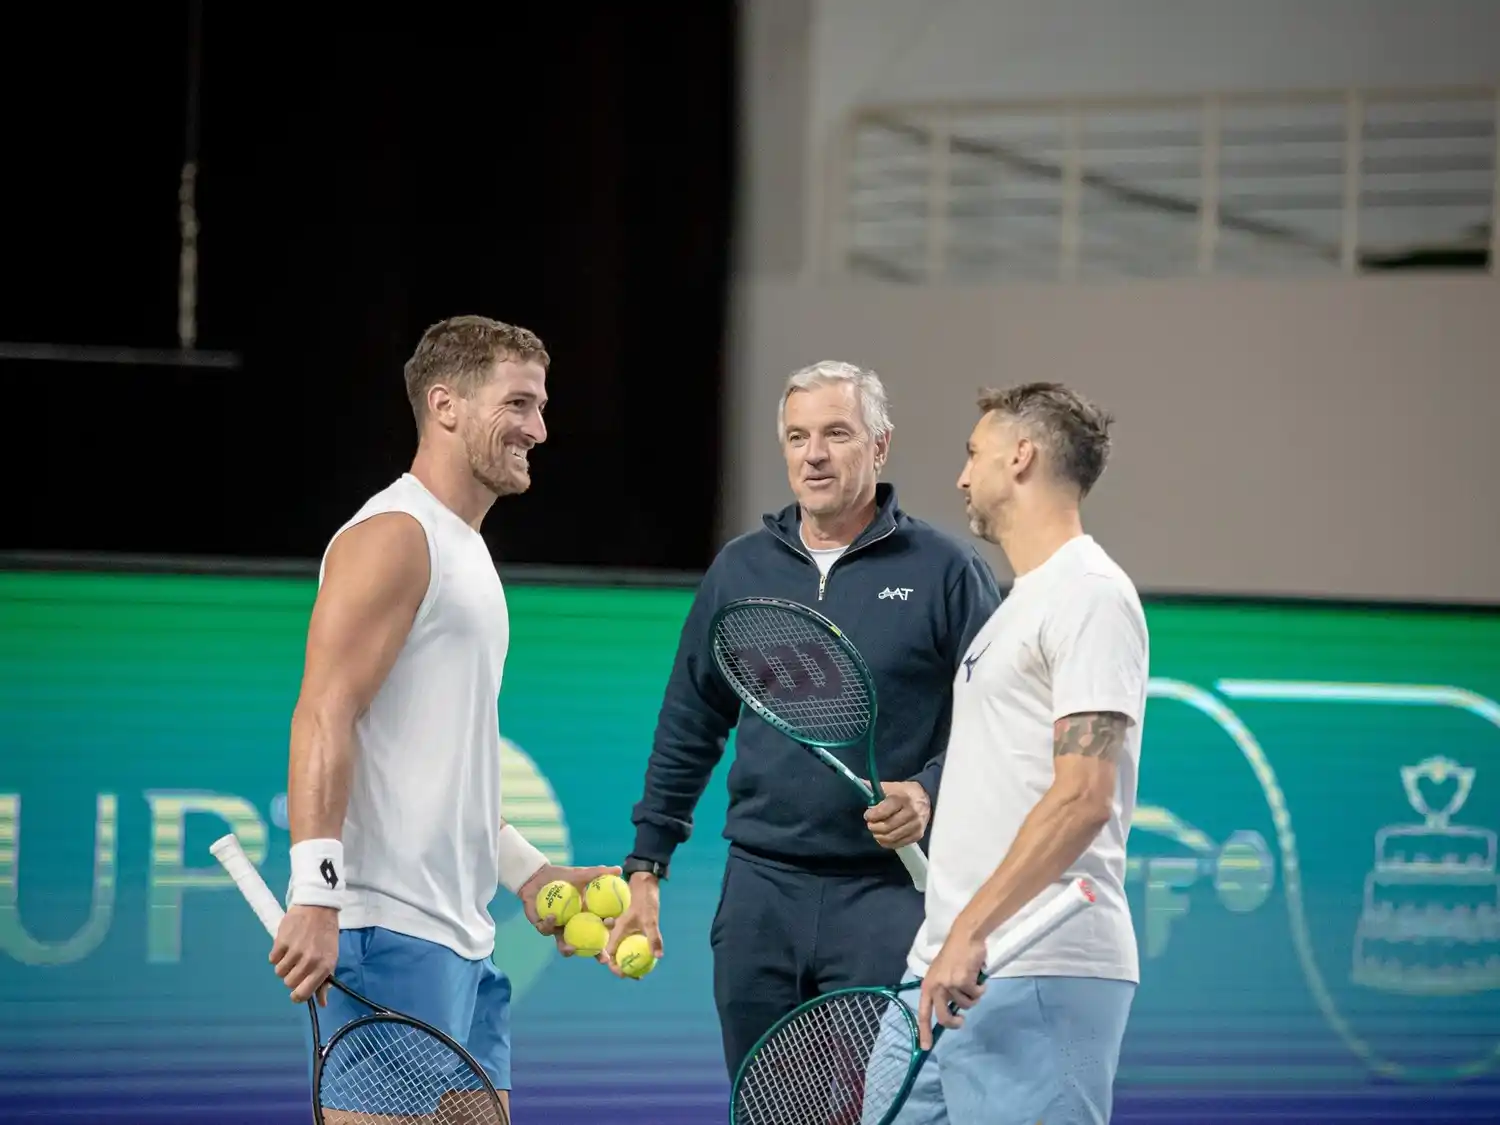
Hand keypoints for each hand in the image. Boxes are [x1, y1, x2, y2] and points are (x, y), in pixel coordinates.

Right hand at [270, 904, 338, 1005]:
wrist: (318, 907)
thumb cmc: (326, 934)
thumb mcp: (331, 957)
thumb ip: (325, 981)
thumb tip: (322, 1004)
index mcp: (324, 967)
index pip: (303, 994)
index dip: (297, 995)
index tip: (296, 991)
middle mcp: (309, 961)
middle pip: (288, 983)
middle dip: (291, 976)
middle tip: (298, 964)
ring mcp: (294, 951)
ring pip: (279, 972)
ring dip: (284, 965)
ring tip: (292, 952)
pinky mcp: (281, 941)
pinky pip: (272, 959)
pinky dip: (277, 954)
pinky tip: (286, 944)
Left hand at [517, 862, 622, 962]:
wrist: (539, 876)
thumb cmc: (563, 876)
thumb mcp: (581, 874)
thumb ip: (599, 873)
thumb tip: (619, 869)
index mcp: (586, 916)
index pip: (601, 926)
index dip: (608, 930)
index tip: (610, 923)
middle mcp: (574, 926)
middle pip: (587, 944)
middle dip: (595, 953)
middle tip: (600, 956)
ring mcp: (558, 929)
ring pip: (564, 945)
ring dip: (567, 950)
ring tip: (571, 949)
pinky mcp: (543, 927)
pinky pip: (546, 930)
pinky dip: (549, 924)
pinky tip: (552, 916)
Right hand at [602, 872, 663, 979]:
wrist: (644, 883)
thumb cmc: (644, 899)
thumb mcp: (650, 919)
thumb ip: (653, 937)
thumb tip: (658, 956)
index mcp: (615, 930)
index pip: (609, 954)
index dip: (614, 967)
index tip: (624, 975)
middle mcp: (616, 931)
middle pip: (615, 954)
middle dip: (623, 967)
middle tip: (637, 977)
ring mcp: (623, 929)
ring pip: (623, 948)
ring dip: (630, 960)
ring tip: (641, 971)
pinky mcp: (630, 926)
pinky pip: (631, 942)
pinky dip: (637, 950)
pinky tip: (648, 956)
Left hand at [863, 780, 930, 848]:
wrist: (926, 797)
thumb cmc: (904, 792)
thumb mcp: (890, 787)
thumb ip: (874, 788)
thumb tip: (857, 782)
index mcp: (903, 798)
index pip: (884, 811)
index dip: (872, 815)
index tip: (867, 815)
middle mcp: (912, 812)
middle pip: (887, 827)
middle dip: (874, 827)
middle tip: (870, 824)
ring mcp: (916, 825)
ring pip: (892, 837)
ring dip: (879, 836)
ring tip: (876, 831)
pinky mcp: (919, 834)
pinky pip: (899, 844)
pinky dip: (888, 843)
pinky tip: (884, 838)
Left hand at [916, 925, 987, 1049]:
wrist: (964, 937)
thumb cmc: (954, 955)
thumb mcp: (942, 974)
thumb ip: (943, 991)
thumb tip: (951, 1012)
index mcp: (928, 985)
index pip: (923, 1013)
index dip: (924, 1031)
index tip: (925, 1047)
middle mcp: (936, 986)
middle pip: (944, 1017)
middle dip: (955, 1023)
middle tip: (961, 1021)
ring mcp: (949, 984)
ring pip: (965, 1005)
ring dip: (972, 996)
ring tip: (971, 981)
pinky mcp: (964, 981)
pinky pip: (976, 994)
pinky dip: (980, 988)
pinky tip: (978, 976)